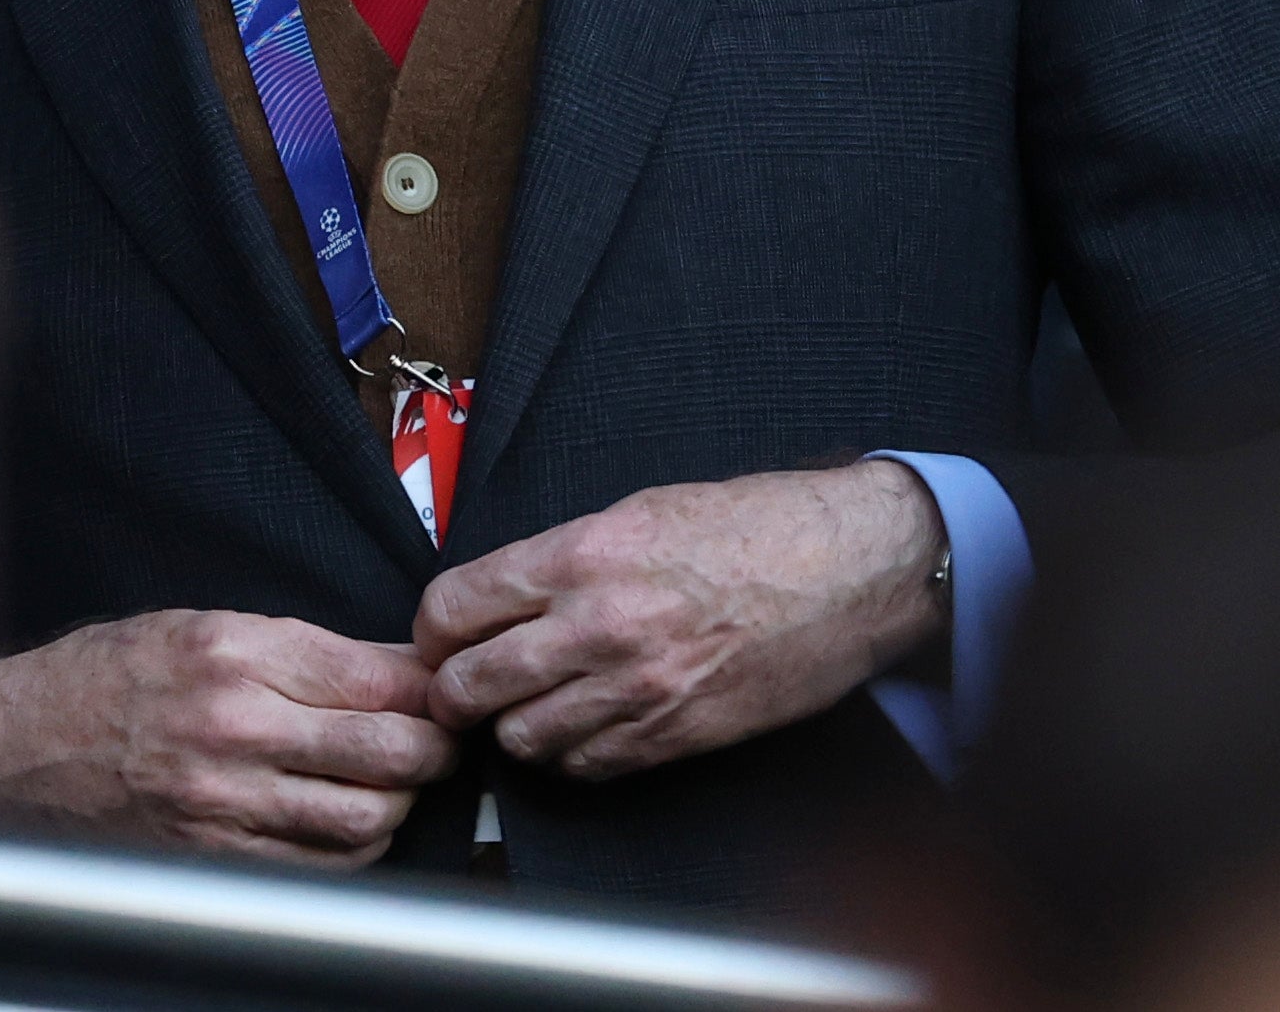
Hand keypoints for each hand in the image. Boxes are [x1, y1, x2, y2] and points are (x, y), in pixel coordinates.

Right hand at [0, 612, 452, 865]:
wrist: (10, 752)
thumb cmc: (103, 681)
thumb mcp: (198, 629)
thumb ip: (297, 649)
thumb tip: (397, 668)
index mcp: (233, 652)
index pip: (377, 678)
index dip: (428, 689)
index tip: (442, 691)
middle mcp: (233, 726)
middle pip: (389, 750)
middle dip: (435, 749)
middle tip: (440, 742)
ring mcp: (224, 801)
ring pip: (366, 816)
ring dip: (399, 803)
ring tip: (394, 783)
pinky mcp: (214, 857)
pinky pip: (321, 865)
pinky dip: (354, 848)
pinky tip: (347, 822)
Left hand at [412, 460, 939, 783]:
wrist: (847, 569)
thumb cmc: (752, 528)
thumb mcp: (639, 512)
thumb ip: (561, 558)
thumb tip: (497, 598)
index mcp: (581, 554)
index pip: (454, 607)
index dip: (432, 631)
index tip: (439, 639)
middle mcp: (599, 624)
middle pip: (470, 684)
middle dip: (453, 692)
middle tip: (462, 688)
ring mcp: (637, 688)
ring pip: (520, 739)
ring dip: (512, 729)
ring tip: (527, 708)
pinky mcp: (675, 735)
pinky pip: (585, 766)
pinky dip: (569, 756)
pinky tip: (581, 729)